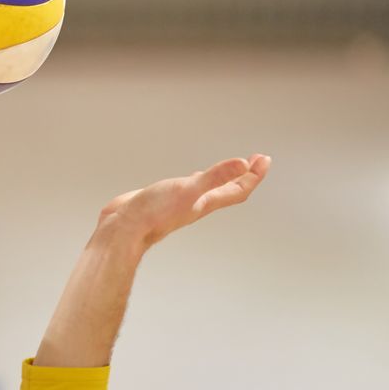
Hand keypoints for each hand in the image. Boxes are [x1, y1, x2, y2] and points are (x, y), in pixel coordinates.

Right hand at [99, 154, 270, 250]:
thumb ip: (216, 176)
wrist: (124, 229)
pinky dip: (196, 180)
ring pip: (209, 190)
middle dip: (244, 176)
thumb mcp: (188, 189)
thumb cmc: (154, 213)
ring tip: (231, 169)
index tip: (264, 160)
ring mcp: (180, 202)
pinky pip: (188, 188)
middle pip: (228, 190)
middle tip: (257, 160)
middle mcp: (196, 203)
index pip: (238, 190)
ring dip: (223, 179)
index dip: (254, 176)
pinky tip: (191, 178)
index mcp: (205, 202)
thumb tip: (244, 164)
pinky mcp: (164, 199)